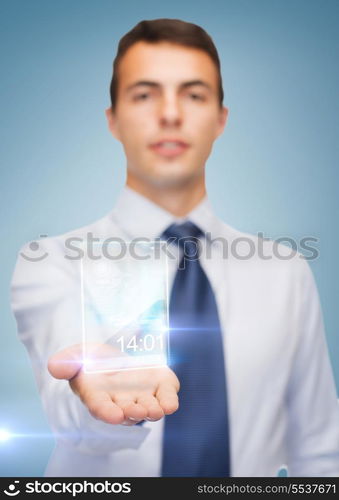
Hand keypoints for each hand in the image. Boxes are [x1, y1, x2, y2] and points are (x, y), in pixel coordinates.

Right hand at [48, 343, 178, 425]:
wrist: (114, 355)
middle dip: (133, 412)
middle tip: (138, 411)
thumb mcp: (77, 354)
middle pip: (127, 411)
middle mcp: (121, 401)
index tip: (114, 415)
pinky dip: (169, 400)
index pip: (101, 407)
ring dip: (152, 410)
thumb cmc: (92, 359)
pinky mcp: (159, 386)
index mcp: (98, 395)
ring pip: (148, 408)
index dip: (107, 412)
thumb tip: (54, 366)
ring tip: (156, 410)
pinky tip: (170, 403)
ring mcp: (141, 396)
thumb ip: (66, 361)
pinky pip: (166, 396)